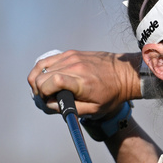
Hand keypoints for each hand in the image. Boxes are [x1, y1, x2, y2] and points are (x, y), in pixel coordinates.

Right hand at [28, 50, 142, 116]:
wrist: (124, 73)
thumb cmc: (112, 93)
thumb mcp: (95, 109)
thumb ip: (72, 108)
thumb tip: (50, 105)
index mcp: (81, 81)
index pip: (52, 81)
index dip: (44, 93)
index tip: (48, 101)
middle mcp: (74, 66)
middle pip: (42, 75)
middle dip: (39, 90)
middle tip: (46, 99)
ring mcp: (71, 57)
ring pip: (41, 67)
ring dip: (38, 80)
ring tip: (44, 90)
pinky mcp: (70, 53)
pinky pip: (48, 60)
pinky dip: (42, 70)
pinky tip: (46, 80)